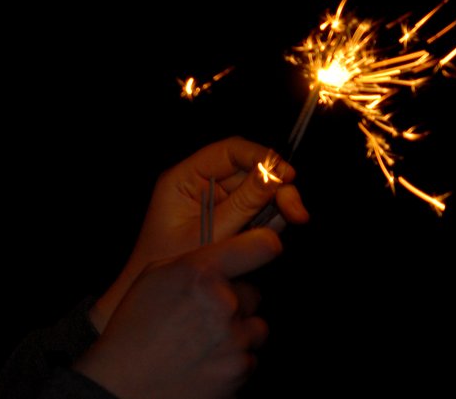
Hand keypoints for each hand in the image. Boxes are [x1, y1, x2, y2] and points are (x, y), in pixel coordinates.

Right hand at [74, 229, 281, 398]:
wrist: (124, 382)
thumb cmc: (133, 328)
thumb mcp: (153, 277)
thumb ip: (193, 263)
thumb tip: (225, 256)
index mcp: (199, 273)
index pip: (258, 246)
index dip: (263, 245)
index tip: (264, 246)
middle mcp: (222, 302)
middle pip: (253, 293)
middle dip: (235, 301)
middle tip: (204, 314)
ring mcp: (233, 338)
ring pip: (255, 327)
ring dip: (236, 332)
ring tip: (203, 340)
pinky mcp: (239, 369)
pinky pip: (249, 357)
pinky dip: (232, 359)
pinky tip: (204, 360)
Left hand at [91, 137, 307, 330]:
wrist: (158, 304)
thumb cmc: (172, 269)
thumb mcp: (208, 235)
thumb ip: (242, 205)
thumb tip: (276, 176)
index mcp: (184, 178)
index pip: (229, 151)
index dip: (261, 157)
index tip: (287, 175)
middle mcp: (200, 185)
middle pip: (249, 170)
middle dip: (278, 187)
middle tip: (297, 213)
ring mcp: (215, 203)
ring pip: (259, 192)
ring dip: (278, 206)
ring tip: (289, 224)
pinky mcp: (228, 222)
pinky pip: (257, 213)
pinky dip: (271, 222)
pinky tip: (274, 235)